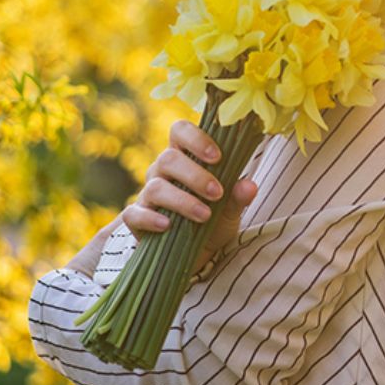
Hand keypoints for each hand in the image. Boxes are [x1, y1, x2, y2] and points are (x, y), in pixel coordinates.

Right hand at [123, 119, 257, 274]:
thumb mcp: (231, 209)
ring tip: (205, 215)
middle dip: (195, 176)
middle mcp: (162, 171)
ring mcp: (147, 194)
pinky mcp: (136, 218)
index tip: (217, 156)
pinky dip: (151, 219)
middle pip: (169, 159)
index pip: (180, 131)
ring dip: (183, 201)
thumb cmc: (215, 219)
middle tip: (217, 193)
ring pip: (156, 187)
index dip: (196, 138)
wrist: (199, 253)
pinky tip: (169, 226)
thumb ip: (239, 196)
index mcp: (185, 157)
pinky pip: (135, 213)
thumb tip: (249, 186)